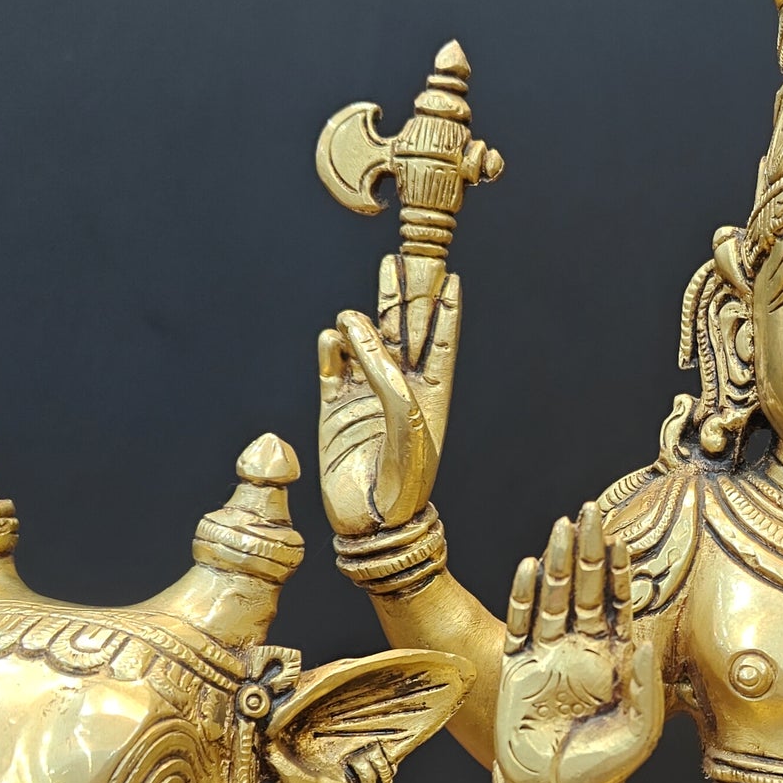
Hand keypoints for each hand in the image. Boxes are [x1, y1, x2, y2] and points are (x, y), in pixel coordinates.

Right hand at [317, 255, 459, 534]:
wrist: (372, 522)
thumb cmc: (403, 476)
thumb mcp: (405, 416)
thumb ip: (383, 367)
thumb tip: (353, 323)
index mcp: (432, 393)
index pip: (440, 342)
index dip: (445, 310)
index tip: (450, 276)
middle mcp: (400, 390)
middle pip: (403, 332)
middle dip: (403, 298)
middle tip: (402, 261)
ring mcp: (365, 396)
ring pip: (364, 344)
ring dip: (362, 322)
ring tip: (356, 310)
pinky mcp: (334, 409)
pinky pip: (331, 367)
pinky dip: (331, 348)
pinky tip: (333, 338)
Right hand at [495, 502, 663, 782]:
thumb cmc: (601, 769)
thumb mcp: (638, 735)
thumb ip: (647, 689)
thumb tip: (646, 643)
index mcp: (616, 660)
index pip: (621, 604)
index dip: (620, 571)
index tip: (620, 538)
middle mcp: (583, 649)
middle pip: (587, 588)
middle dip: (589, 550)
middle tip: (589, 511)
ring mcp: (549, 655)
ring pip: (553, 597)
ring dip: (557, 562)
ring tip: (561, 527)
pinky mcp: (518, 667)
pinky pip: (520, 624)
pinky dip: (523, 595)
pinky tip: (529, 566)